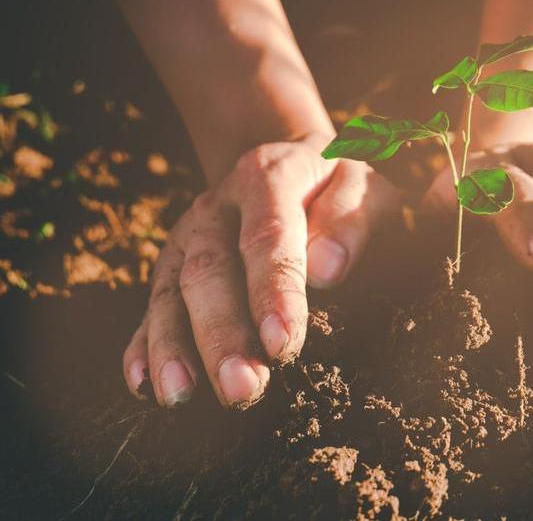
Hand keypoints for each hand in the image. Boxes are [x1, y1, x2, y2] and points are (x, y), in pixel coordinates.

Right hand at [123, 134, 399, 407]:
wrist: (293, 163)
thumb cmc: (337, 183)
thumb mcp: (362, 182)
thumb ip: (350, 218)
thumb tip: (327, 271)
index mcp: (266, 178)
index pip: (268, 237)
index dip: (273, 292)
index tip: (282, 345)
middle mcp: (216, 207)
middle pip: (209, 270)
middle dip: (221, 334)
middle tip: (241, 388)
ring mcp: (188, 237)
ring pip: (170, 291)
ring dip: (173, 347)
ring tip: (179, 396)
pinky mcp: (173, 264)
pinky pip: (152, 304)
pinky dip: (143, 344)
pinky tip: (143, 384)